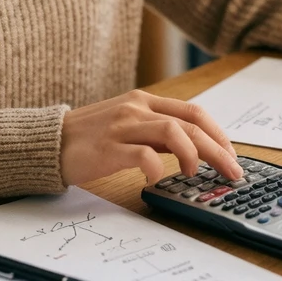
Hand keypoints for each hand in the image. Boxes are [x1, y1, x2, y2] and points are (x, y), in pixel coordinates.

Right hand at [60, 89, 243, 186]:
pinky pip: (143, 155)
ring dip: (192, 155)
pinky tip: (156, 179)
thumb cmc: (90, 137)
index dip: (218, 133)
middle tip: (232, 171)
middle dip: (218, 149)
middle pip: (190, 124)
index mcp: (144, 101)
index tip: (231, 154)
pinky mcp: (109, 148)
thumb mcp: (127, 125)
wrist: (49, 142)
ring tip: (194, 174)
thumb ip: (157, 132)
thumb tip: (192, 149)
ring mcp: (123, 126)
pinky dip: (157, 168)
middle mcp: (136, 109)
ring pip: (173, 133)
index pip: (192, 112)